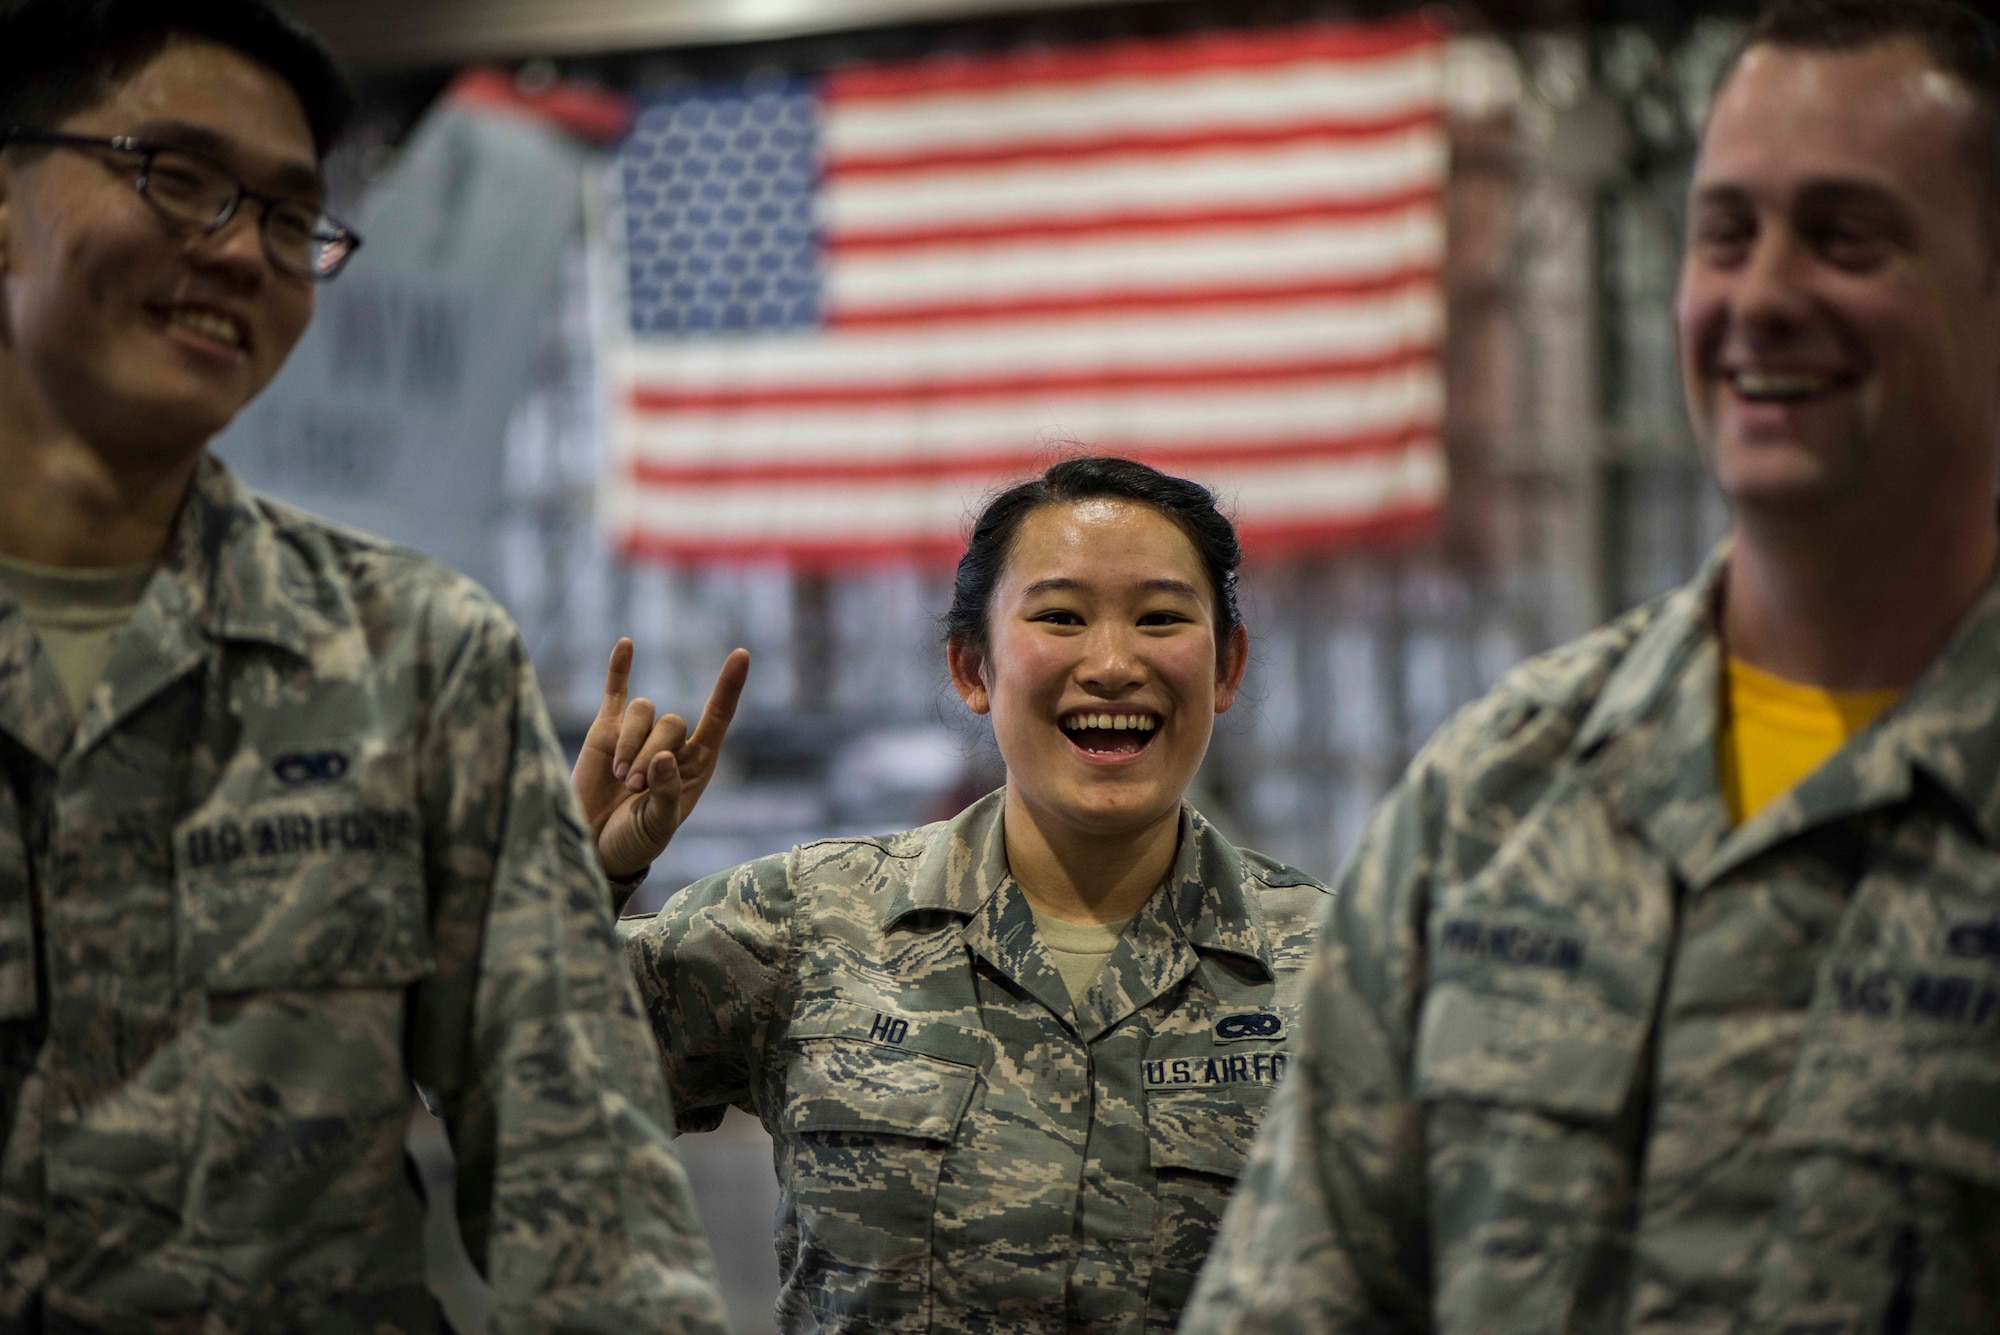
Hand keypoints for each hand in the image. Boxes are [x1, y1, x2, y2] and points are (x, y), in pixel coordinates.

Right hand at [573, 639, 750, 882]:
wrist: (594, 848)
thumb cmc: (635, 841)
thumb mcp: (658, 826)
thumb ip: (665, 794)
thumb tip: (664, 757)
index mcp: (696, 765)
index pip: (718, 717)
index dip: (728, 687)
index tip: (741, 654)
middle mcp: (671, 745)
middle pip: (671, 721)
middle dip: (651, 752)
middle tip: (635, 787)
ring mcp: (638, 735)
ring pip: (643, 711)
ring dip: (631, 742)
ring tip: (621, 778)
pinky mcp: (606, 732)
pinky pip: (616, 693)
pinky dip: (620, 669)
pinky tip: (627, 644)